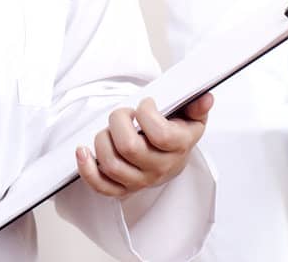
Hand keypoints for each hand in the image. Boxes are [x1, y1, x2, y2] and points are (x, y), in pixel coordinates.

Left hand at [76, 94, 212, 198]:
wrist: (171, 155)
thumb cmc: (176, 130)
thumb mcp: (191, 115)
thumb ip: (196, 105)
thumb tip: (205, 98)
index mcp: (179, 147)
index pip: (160, 134)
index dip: (146, 113)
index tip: (145, 104)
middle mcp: (160, 167)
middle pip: (130, 148)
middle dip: (119, 121)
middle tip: (124, 114)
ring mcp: (141, 180)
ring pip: (113, 164)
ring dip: (103, 140)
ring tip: (109, 129)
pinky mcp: (123, 189)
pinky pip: (102, 186)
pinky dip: (87, 169)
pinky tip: (83, 151)